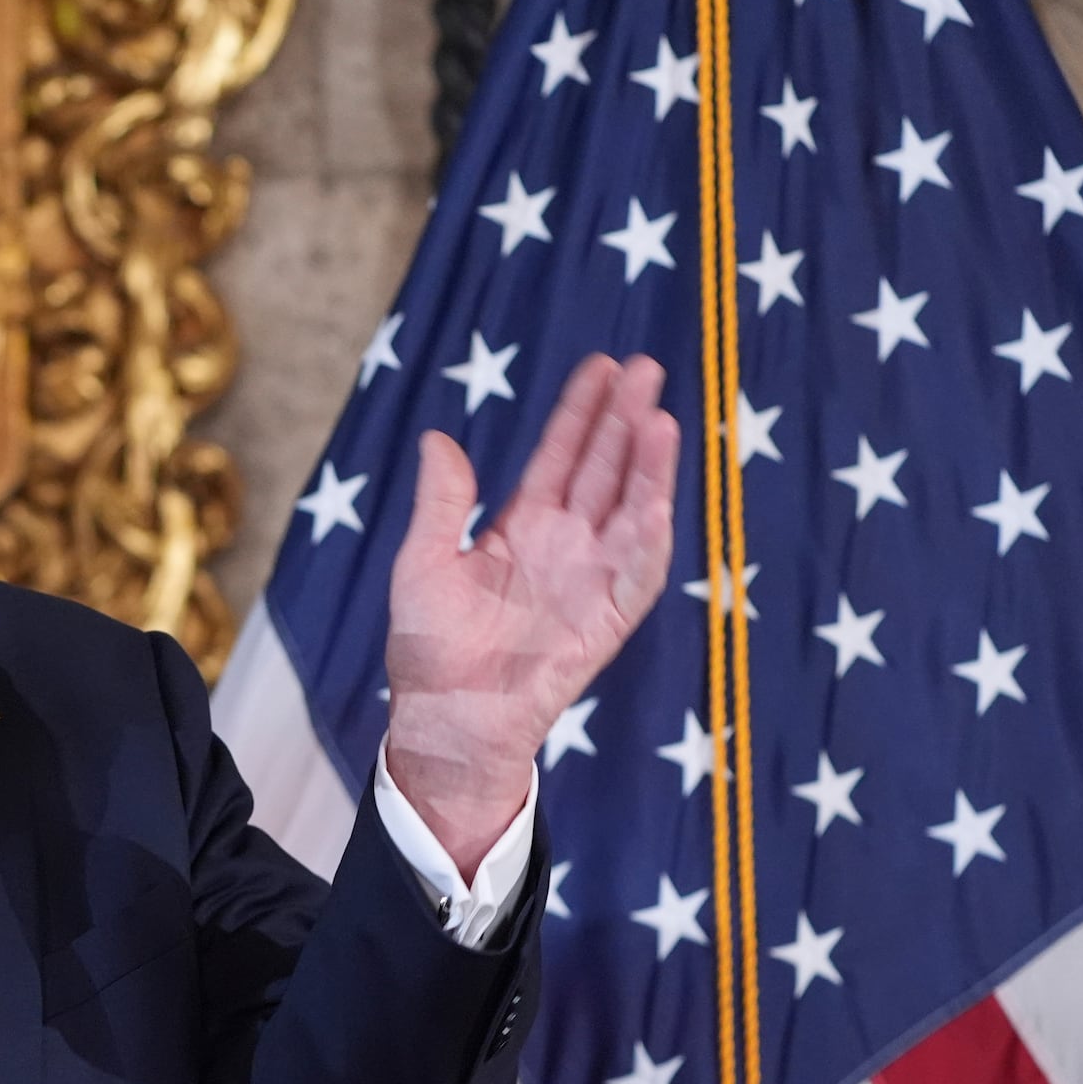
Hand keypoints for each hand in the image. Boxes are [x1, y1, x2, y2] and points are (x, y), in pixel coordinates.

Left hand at [382, 353, 677, 877]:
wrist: (447, 718)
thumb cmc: (429, 647)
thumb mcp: (423, 563)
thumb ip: (440, 504)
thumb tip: (438, 439)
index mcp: (524, 526)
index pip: (561, 456)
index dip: (581, 412)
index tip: (601, 365)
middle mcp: (566, 545)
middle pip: (605, 469)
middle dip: (626, 419)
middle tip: (647, 366)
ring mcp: (591, 579)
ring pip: (631, 511)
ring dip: (648, 468)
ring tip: (660, 417)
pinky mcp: (606, 620)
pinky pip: (636, 575)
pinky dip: (650, 541)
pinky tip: (659, 503)